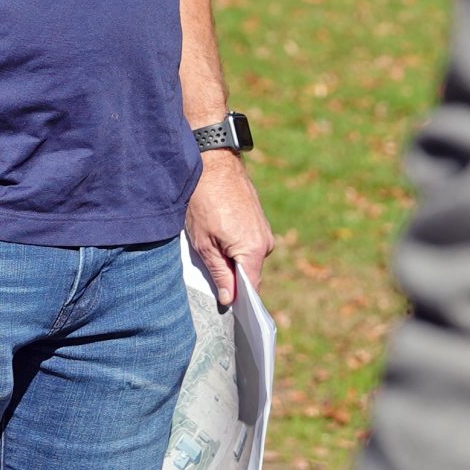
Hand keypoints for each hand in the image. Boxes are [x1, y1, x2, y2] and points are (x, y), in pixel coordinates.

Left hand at [185, 149, 273, 304]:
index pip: (250, 288)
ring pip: (248, 258)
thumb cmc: (204, 202)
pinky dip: (235, 246)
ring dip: (232, 259)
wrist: (214, 164)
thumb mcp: (204, 244)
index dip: (237, 300)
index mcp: (253, 251)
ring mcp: (265, 230)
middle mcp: (266, 243)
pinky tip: (218, 236)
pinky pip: (249, 243)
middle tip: (208, 271)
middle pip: (249, 274)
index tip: (223, 306)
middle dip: (231, 277)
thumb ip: (220, 274)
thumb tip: (229, 300)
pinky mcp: (260, 221)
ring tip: (210, 247)